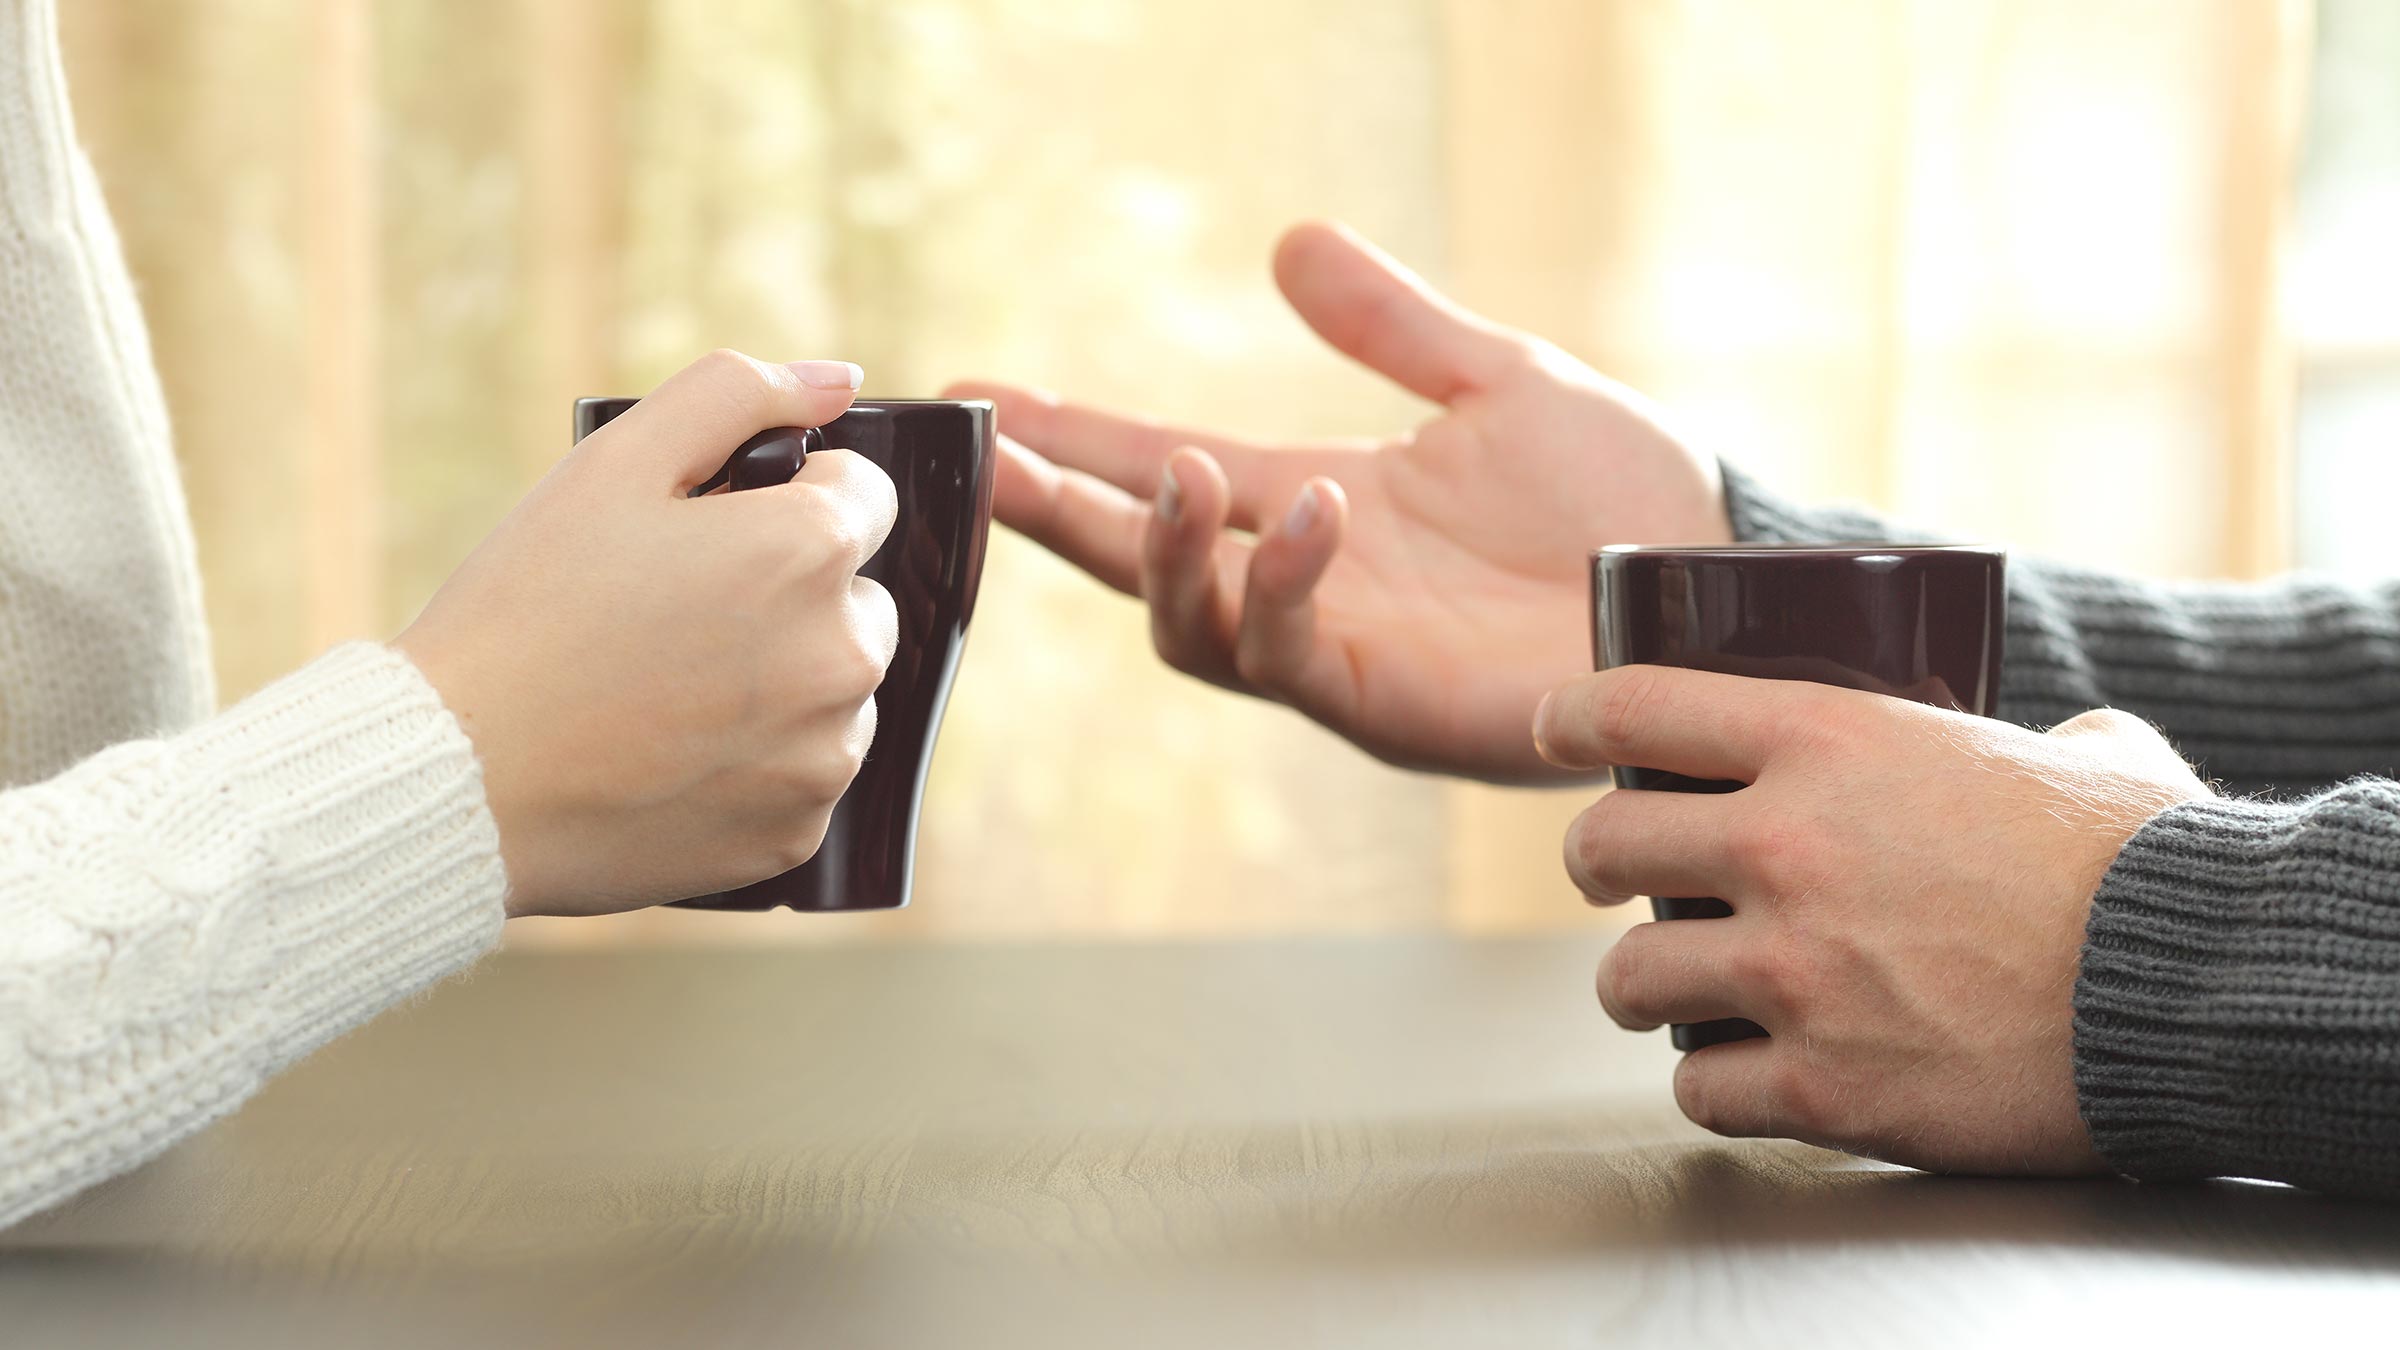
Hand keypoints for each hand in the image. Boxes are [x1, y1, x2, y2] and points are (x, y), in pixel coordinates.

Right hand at [395, 351, 896, 917]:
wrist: (461, 779)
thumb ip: (735, 395)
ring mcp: (825, 755)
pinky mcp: (798, 834)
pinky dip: (756, 766)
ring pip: (838, 692)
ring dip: (782, 682)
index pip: (863, 496)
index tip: (715, 532)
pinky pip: (804, 777)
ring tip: (667, 689)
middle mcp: (844, 656)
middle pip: (858, 598)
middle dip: (792, 595)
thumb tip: (835, 379)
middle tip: (677, 616)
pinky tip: (672, 755)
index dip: (784, 502)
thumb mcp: (614, 463)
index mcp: (808, 551)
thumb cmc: (526, 612)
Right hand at [947, 221, 1724, 782]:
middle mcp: (1308, 587)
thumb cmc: (1620, 495)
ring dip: (1163, 555)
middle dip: (1058, 514)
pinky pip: (1293, 654)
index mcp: (1319, 508)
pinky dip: (1284, 582)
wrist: (1712, 578)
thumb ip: (1391, 325)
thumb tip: (1288, 244)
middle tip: (989, 463)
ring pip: (1193, 628)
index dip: (1073, 442)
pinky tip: (1314, 511)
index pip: (1166, 470)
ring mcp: (1339, 653)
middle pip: (1140, 562)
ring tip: (1179, 473)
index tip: (978, 402)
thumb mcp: (1496, 382)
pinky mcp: (1385, 705)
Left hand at [1535, 667, 2214, 1173]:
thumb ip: (2023, 738)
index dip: (1573, 717)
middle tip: (1612, 881)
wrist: (2196, 984)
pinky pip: (1701, 1090)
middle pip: (1603, 849)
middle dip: (1594, 866)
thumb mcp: (2067, 753)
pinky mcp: (1822, 1086)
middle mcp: (1786, 850)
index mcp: (1829, 742)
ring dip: (1641, 990)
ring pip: (1629, 983)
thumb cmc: (2142, 859)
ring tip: (1670, 994)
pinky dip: (1715, 1086)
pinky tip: (1744, 1076)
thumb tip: (2060, 747)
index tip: (1553, 729)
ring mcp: (1794, 974)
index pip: (1640, 707)